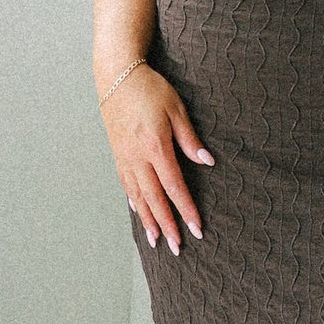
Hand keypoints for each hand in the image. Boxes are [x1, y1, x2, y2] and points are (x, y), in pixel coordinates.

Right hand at [100, 66, 213, 255]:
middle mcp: (137, 158)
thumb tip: (207, 162)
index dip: (185, 210)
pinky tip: (140, 214)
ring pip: (138, 197)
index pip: (174, 187)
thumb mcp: (176, 109)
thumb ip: (190, 139)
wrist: (117, 76)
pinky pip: (126, 185)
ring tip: (155, 241)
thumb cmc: (150, 89)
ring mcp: (125, 158)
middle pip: (154, 199)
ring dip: (148, 221)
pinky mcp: (118, 154)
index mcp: (155, 147)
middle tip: (177, 248)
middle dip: (167, 225)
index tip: (196, 228)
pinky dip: (134, 202)